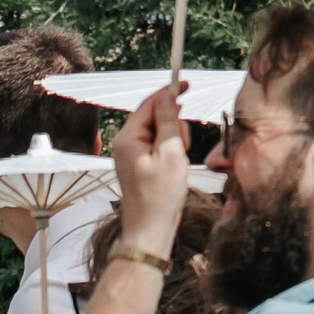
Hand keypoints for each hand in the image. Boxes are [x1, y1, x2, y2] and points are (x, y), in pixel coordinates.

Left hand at [109, 83, 191, 267]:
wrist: (150, 229)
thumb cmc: (159, 197)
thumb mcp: (170, 153)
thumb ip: (168, 122)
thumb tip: (167, 96)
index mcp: (128, 138)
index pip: (149, 104)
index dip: (169, 92)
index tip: (188, 83)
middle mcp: (126, 143)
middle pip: (155, 116)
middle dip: (174, 124)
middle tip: (182, 147)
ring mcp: (132, 154)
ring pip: (160, 131)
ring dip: (175, 139)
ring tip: (178, 161)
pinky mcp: (140, 163)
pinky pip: (159, 146)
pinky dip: (172, 150)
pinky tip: (175, 167)